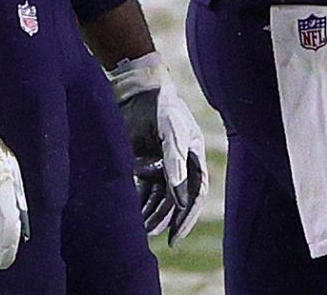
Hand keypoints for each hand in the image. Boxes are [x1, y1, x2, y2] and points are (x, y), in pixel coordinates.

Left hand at [108, 53, 206, 243]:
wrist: (138, 89)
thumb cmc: (162, 107)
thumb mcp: (172, 133)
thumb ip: (174, 164)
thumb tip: (179, 200)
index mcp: (194, 157)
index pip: (196, 194)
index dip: (187, 217)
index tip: (175, 236)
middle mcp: (179, 164)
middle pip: (175, 200)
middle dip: (165, 219)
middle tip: (153, 236)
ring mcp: (161, 164)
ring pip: (158, 197)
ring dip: (150, 213)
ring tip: (140, 231)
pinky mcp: (142, 162)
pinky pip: (142, 188)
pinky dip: (138, 202)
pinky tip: (130, 215)